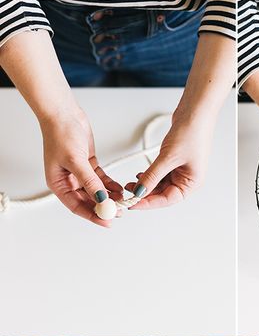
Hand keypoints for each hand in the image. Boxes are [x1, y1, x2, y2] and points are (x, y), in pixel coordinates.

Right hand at [40, 106, 122, 224]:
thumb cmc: (60, 134)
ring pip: (96, 190)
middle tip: (119, 212)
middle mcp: (67, 180)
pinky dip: (109, 184)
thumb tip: (100, 198)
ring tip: (122, 200)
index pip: (76, 206)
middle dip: (103, 207)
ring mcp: (78, 173)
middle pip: (87, 200)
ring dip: (108, 196)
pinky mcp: (88, 164)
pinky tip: (119, 188)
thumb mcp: (75, 160)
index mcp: (58, 183)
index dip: (92, 216)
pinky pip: (100, 179)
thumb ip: (89, 181)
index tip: (107, 222)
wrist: (63, 113)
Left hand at [125, 113, 213, 208]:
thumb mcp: (168, 158)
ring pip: (160, 184)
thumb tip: (140, 191)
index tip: (133, 203)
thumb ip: (152, 176)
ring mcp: (181, 169)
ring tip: (131, 184)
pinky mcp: (175, 160)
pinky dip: (150, 175)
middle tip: (129, 194)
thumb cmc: (192, 132)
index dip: (149, 202)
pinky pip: (160, 173)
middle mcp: (188, 178)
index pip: (168, 199)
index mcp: (192, 183)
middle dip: (146, 193)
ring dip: (146, 184)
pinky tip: (140, 174)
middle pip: (163, 193)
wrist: (195, 111)